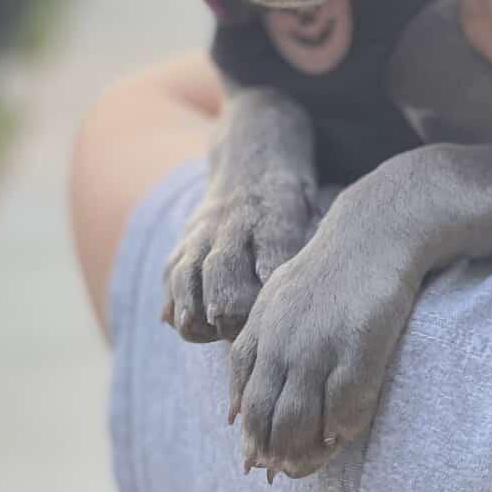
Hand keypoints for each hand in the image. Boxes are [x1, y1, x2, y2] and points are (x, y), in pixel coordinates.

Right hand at [162, 173, 319, 341]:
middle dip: (224, 300)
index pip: (271, 246)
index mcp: (275, 214)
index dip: (267, 279)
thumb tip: (320, 278)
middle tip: (230, 329)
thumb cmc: (292, 198)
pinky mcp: (185, 240)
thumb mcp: (313, 206)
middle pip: (223, 264)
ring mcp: (204, 231)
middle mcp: (233, 223)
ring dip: (190, 303)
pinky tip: (174, 320)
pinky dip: (171, 296)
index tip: (268, 309)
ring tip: (196, 331)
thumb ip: (312, 240)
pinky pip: (172, 269)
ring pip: (189, 268)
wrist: (251, 160)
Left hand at [225, 186, 421, 477]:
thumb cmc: (325, 275)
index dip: (252, 437)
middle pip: (266, 418)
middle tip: (286, 473)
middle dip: (273, 453)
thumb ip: (252, 356)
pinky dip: (340, 428)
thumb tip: (232, 417)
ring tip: (312, 463)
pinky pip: (345, 405)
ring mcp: (319, 347)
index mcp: (259, 334)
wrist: (371, 233)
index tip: (261, 460)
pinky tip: (343, 435)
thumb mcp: (273, 306)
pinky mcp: (359, 346)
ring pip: (299, 421)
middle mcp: (282, 344)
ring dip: (303, 453)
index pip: (245, 402)